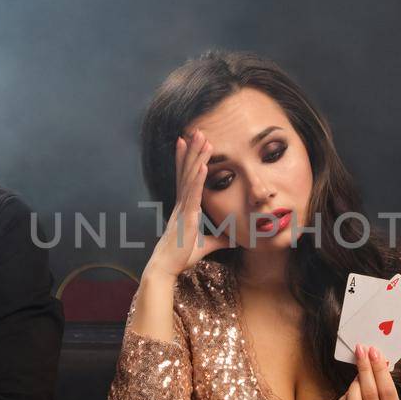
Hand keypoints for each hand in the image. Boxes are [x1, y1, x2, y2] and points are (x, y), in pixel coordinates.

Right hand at [143, 129, 229, 281]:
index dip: (186, 159)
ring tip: (202, 139)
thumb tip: (233, 239)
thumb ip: (219, 240)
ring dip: (197, 157)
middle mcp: (181, 203)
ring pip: (191, 177)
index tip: (187, 142)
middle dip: (192, 150)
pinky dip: (199, 178)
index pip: (185, 177)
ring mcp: (183, 208)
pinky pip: (193, 194)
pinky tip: (203, 165)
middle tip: (197, 131)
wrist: (166, 268)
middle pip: (187, 171)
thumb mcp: (206, 246)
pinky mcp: (187, 216)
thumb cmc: (181, 256)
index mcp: (184, 207)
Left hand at [336, 345, 400, 399]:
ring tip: (357, 377)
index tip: (373, 351)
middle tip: (361, 352)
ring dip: (354, 386)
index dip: (379, 370)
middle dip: (365, 370)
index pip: (388, 392)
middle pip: (370, 397)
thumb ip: (384, 389)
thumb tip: (374, 358)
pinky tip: (350, 394)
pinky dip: (344, 399)